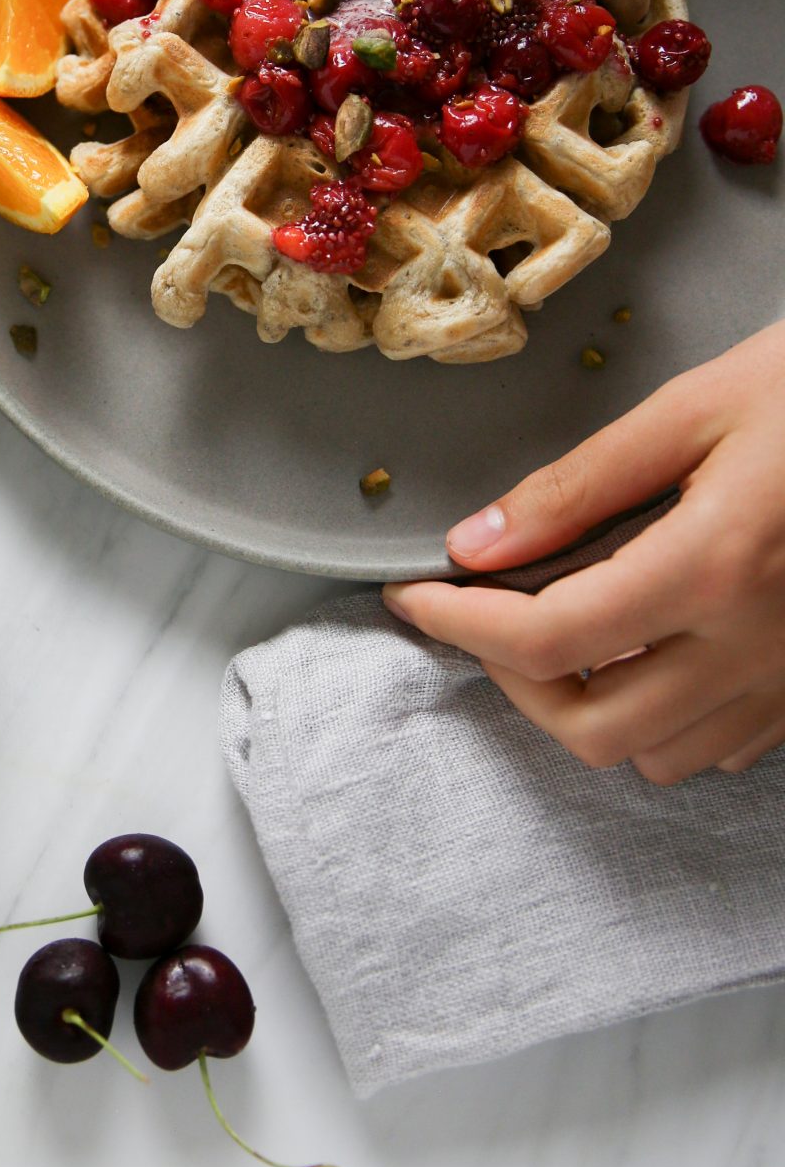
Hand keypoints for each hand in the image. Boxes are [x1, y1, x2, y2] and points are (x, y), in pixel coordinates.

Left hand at [382, 321, 784, 782]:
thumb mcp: (691, 409)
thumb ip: (577, 486)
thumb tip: (477, 542)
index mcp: (714, 567)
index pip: (549, 639)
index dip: (460, 626)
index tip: (417, 597)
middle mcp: (756, 645)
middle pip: (593, 729)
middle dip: (515, 681)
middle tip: (488, 615)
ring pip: (656, 757)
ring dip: (588, 705)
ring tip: (564, 628)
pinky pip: (722, 746)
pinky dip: (662, 715)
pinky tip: (648, 646)